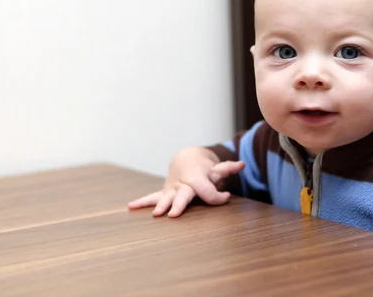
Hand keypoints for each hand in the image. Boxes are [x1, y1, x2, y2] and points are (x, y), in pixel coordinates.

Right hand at [127, 147, 243, 216]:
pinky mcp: (165, 192)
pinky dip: (142, 201)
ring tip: (156, 214)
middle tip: (173, 214)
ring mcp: (172, 188)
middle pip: (182, 195)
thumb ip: (228, 168)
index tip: (226, 197)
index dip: (218, 196)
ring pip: (166, 197)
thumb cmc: (204, 167)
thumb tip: (242, 164)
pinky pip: (152, 197)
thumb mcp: (216, 167)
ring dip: (160, 205)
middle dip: (178, 204)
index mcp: (197, 178)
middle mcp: (183, 184)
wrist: (186, 159)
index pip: (208, 191)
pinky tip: (130, 206)